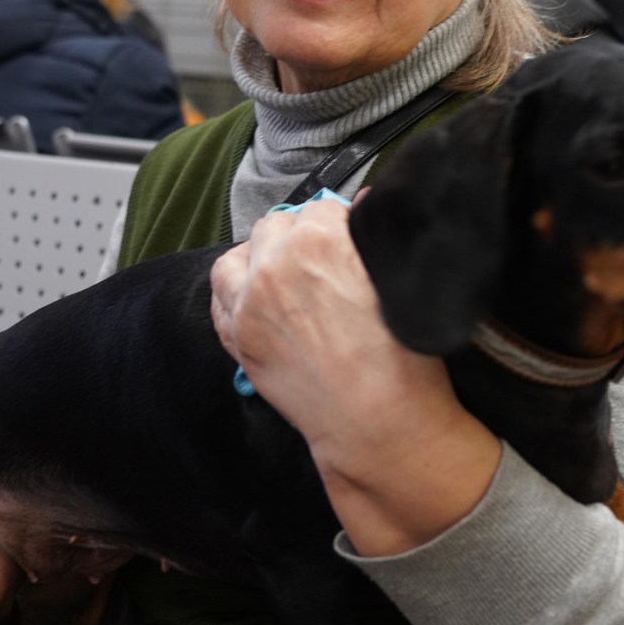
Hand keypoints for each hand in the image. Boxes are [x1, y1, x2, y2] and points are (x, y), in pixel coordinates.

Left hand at [210, 198, 499, 556]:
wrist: (376, 422)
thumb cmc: (403, 356)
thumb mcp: (397, 282)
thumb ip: (372, 234)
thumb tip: (364, 202)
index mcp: (318, 241)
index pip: (321, 209)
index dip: (337, 224)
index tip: (347, 241)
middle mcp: (274, 265)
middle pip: (276, 227)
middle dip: (297, 237)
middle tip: (320, 263)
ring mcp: (248, 304)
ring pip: (236, 259)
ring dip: (256, 260)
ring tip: (279, 276)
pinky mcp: (237, 339)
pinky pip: (220, 300)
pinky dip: (234, 293)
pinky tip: (254, 300)